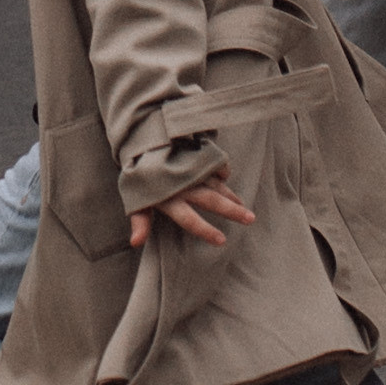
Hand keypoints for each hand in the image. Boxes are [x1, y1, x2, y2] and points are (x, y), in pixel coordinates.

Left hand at [129, 165, 254, 249]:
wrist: (139, 141)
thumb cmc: (138, 176)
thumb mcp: (135, 199)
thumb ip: (140, 221)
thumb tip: (135, 243)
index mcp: (168, 198)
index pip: (190, 219)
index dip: (206, 231)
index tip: (222, 241)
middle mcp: (183, 184)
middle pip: (211, 201)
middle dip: (232, 211)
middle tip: (250, 220)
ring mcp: (191, 169)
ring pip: (216, 185)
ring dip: (232, 196)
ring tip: (244, 207)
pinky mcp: (196, 155)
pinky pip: (215, 164)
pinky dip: (222, 171)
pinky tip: (226, 179)